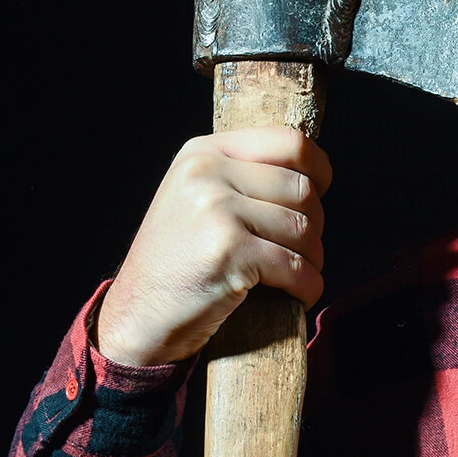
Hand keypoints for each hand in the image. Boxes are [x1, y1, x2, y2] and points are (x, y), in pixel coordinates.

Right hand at [94, 128, 331, 367]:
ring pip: (303, 229)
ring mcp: (216, 211)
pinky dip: (307, 286)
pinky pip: (296, 266)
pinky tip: (299, 294)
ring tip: (296, 274)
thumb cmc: (179, 259)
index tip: (320, 194)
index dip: (318, 170)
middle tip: (300, 251)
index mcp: (203, 153)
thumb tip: (312, 174)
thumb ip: (244, 176)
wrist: (137, 314)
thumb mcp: (198, 197)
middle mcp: (207, 173)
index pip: (290, 142)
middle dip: (314, 226)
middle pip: (302, 190)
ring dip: (312, 259)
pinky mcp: (228, 252)